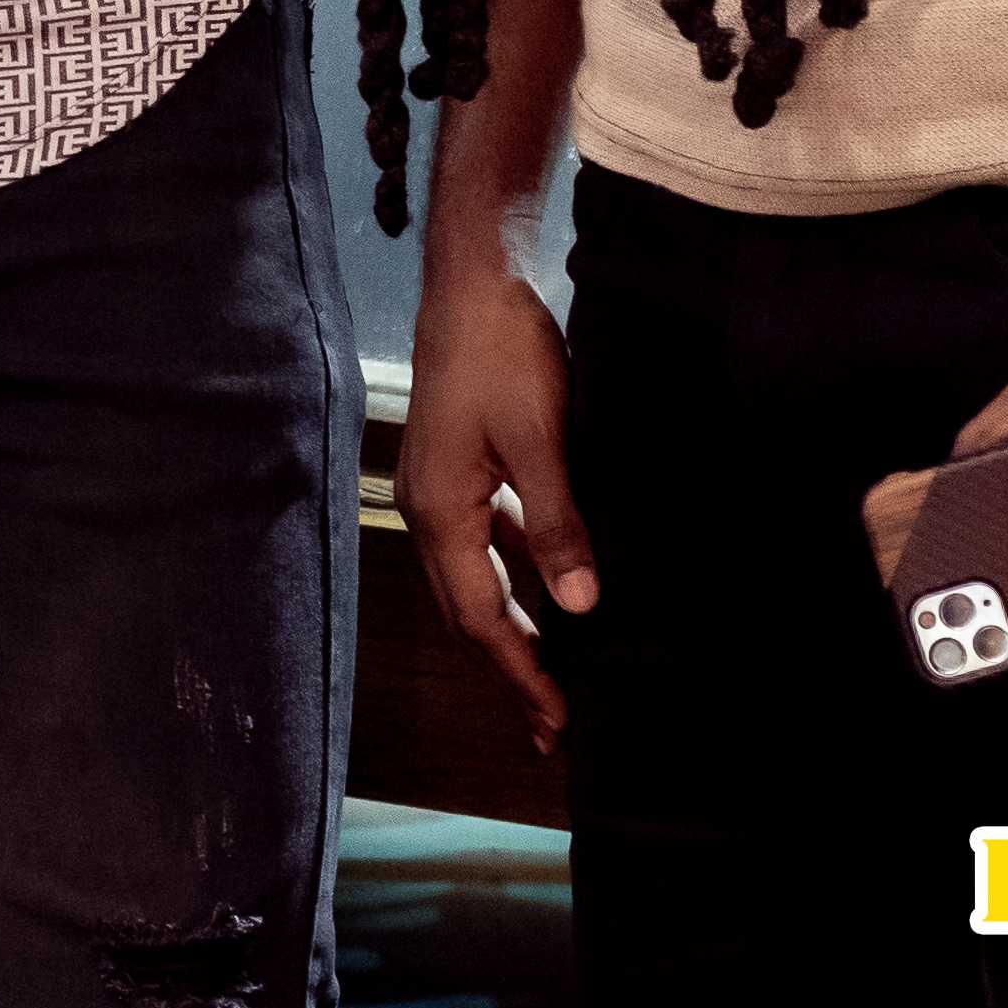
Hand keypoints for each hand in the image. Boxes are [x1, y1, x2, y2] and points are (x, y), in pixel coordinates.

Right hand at [398, 250, 597, 751]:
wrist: (474, 281)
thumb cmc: (503, 354)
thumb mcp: (541, 441)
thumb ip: (557, 524)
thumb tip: (579, 604)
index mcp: (442, 512)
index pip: (483, 618)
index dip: (522, 673)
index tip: (557, 723)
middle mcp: (429, 508)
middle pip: (469, 611)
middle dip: (509, 667)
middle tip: (549, 726)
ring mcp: (439, 487)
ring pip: (475, 579)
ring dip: (511, 627)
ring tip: (549, 671)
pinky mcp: (457, 464)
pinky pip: (484, 542)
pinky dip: (512, 576)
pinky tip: (547, 582)